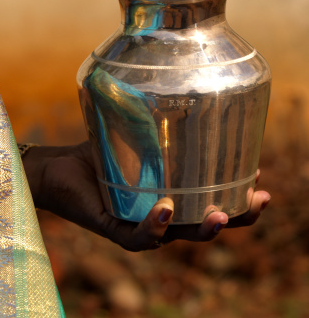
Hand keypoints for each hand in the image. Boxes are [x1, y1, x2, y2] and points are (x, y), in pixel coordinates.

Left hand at [22, 141, 269, 251]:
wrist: (55, 165)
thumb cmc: (97, 150)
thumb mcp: (133, 131)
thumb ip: (156, 117)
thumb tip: (180, 80)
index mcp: (170, 197)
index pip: (210, 202)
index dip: (238, 198)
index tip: (261, 182)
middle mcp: (158, 216)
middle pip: (204, 226)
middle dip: (235, 217)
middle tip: (257, 201)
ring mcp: (137, 225)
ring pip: (178, 237)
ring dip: (202, 228)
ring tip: (220, 213)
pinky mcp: (113, 228)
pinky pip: (138, 237)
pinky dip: (154, 226)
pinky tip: (166, 209)